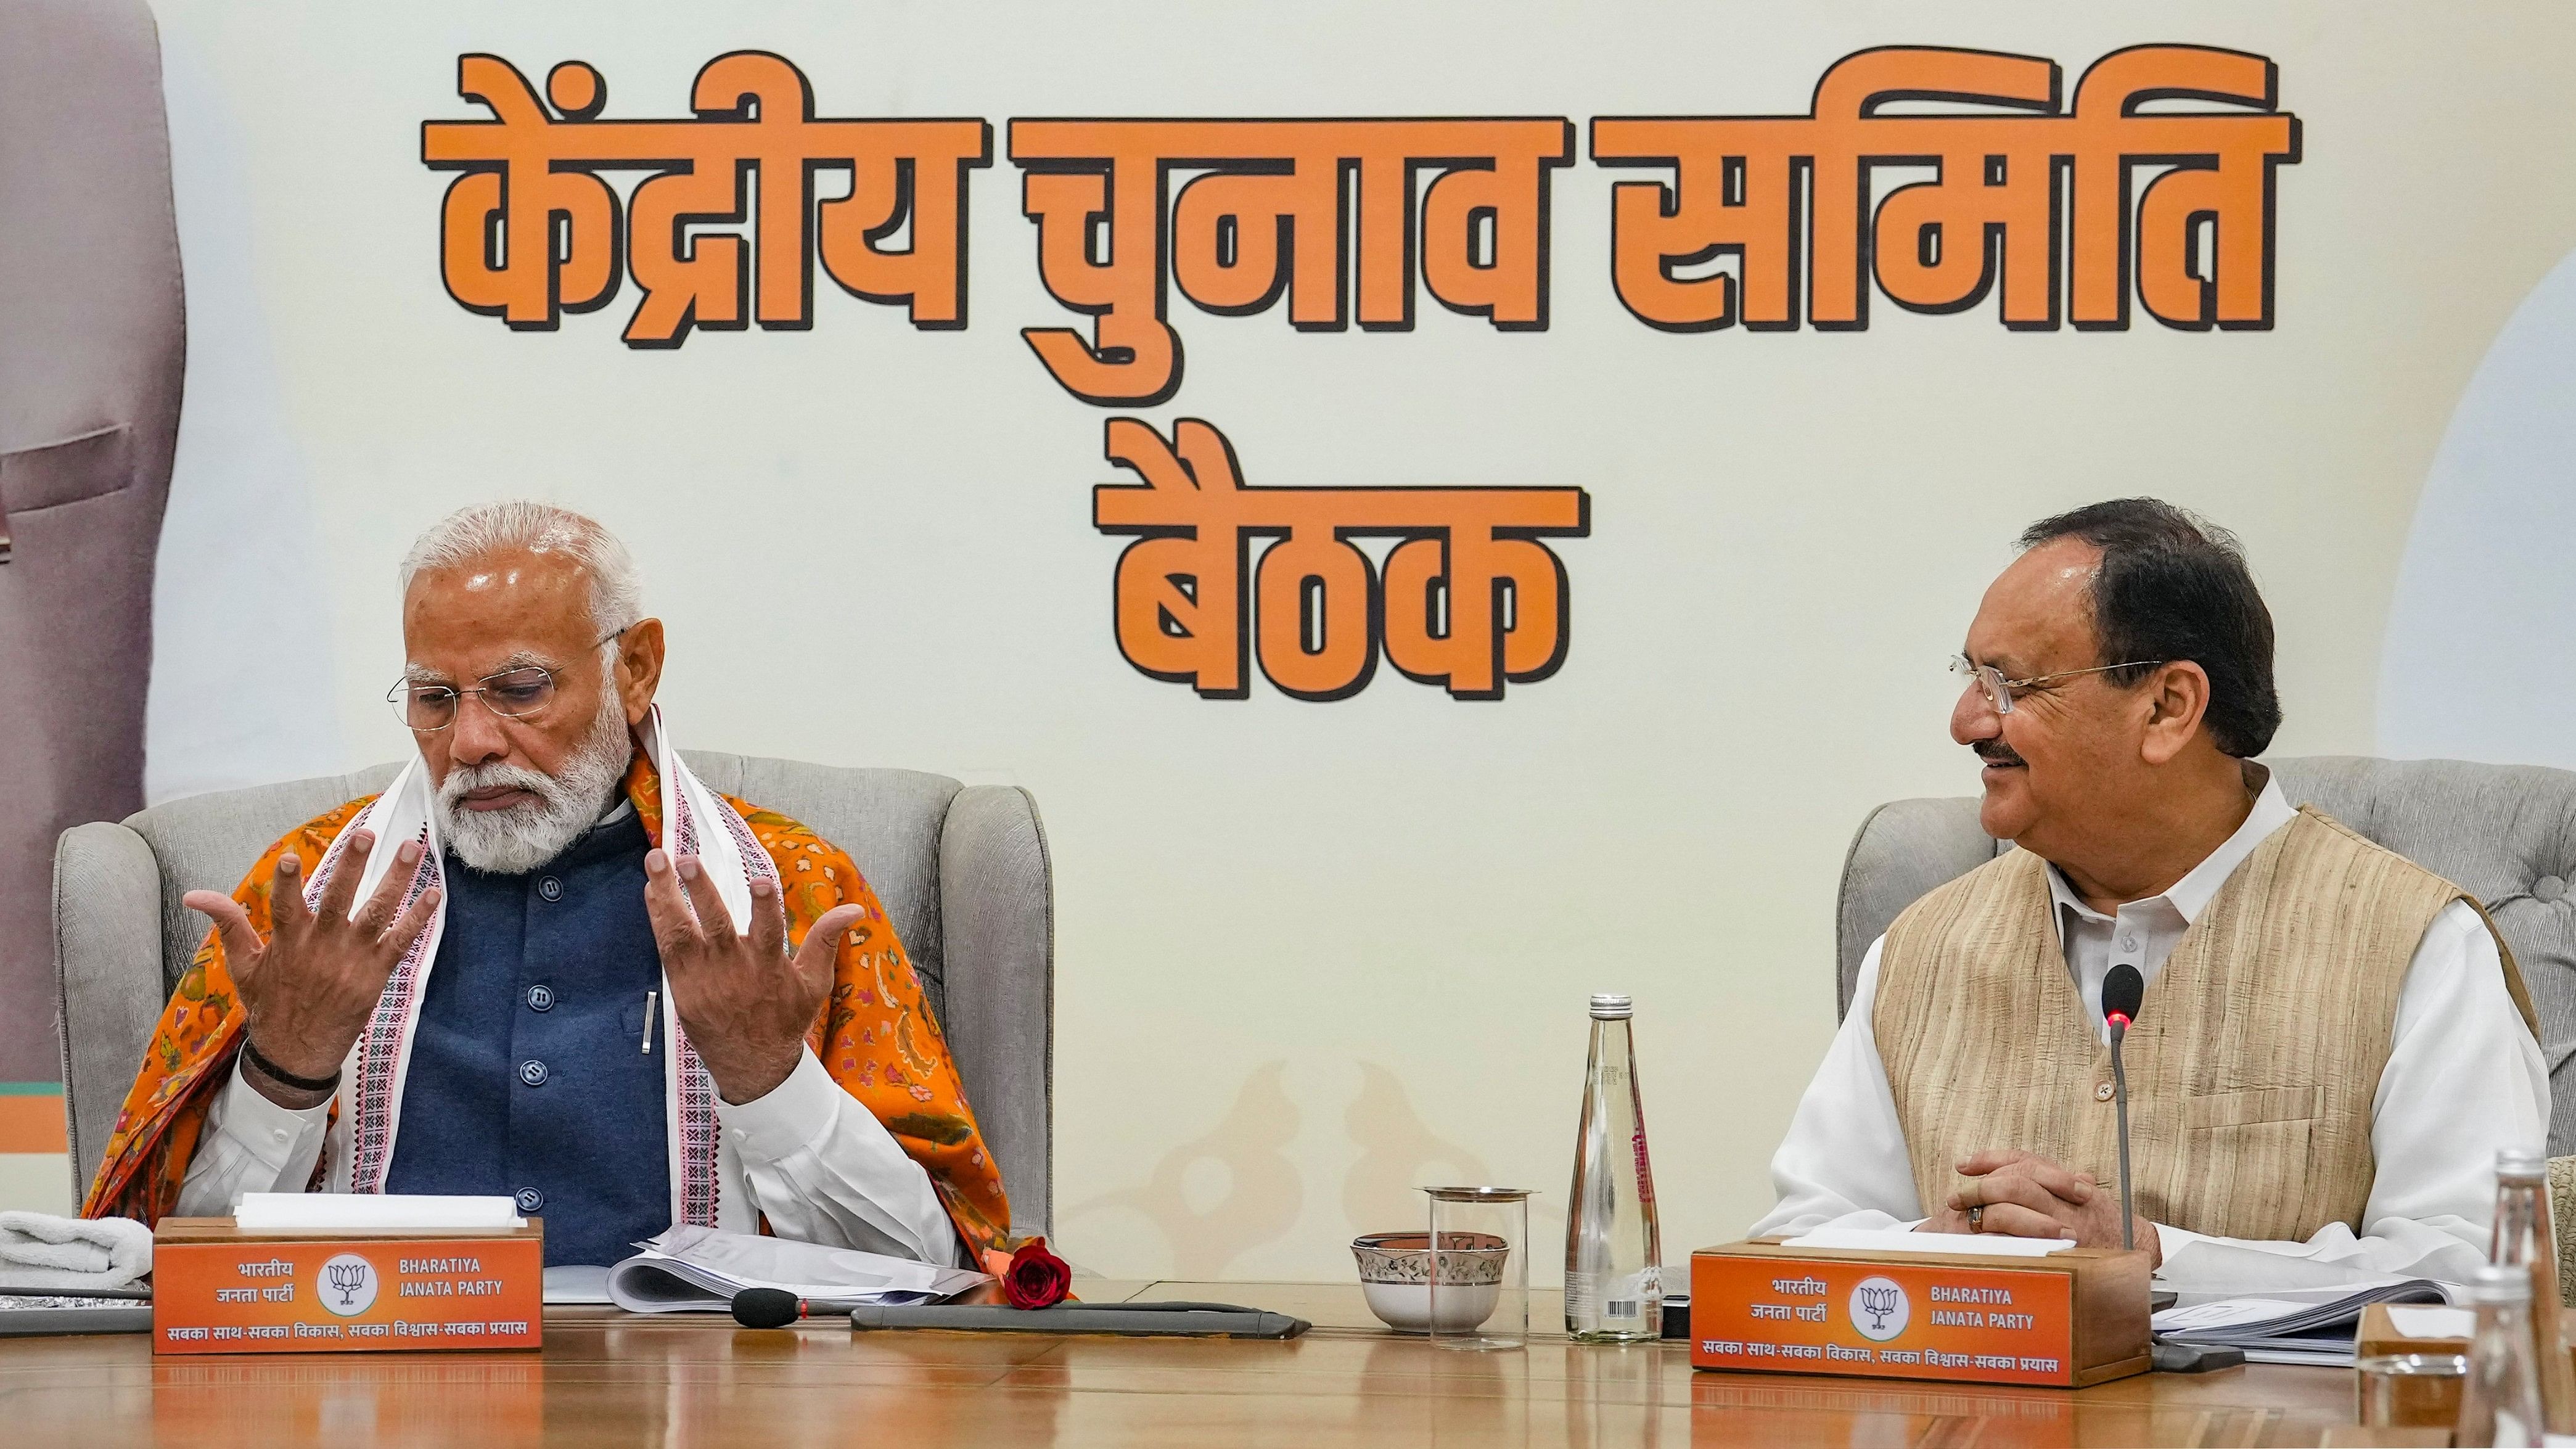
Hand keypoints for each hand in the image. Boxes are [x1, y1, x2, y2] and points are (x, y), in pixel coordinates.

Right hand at [184, 831, 440, 1109]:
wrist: (297, 1053)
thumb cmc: (269, 1004)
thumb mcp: (243, 965)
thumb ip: (228, 924)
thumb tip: (193, 894)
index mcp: (288, 942)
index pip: (283, 906)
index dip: (285, 883)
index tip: (289, 856)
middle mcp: (322, 947)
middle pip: (338, 900)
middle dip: (353, 866)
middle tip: (368, 834)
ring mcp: (352, 959)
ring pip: (378, 913)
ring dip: (396, 880)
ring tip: (412, 849)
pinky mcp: (376, 973)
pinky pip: (402, 941)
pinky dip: (419, 917)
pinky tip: (436, 893)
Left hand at [644, 850, 863, 1105]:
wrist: (751, 1066)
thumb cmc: (785, 1020)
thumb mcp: (814, 983)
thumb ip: (826, 941)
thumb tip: (854, 910)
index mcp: (768, 968)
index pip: (769, 931)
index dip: (766, 906)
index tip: (760, 880)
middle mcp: (733, 971)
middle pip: (715, 925)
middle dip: (701, 891)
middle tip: (686, 860)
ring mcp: (703, 978)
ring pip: (681, 931)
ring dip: (667, 895)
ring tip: (656, 860)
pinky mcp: (682, 986)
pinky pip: (667, 946)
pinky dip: (658, 916)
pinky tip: (652, 890)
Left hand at [1941, 1149, 2160, 1267]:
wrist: (2140, 1250)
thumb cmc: (2108, 1223)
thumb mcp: (2081, 1194)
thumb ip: (2053, 1180)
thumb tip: (2013, 1168)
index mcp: (2067, 1183)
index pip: (2024, 1161)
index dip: (1991, 1159)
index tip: (1965, 1164)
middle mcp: (2065, 1201)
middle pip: (2015, 1182)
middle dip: (1981, 1187)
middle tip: (1956, 1196)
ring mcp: (2064, 1227)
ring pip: (2016, 1210)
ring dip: (1986, 1213)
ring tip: (1966, 1219)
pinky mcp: (2063, 1253)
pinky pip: (2025, 1245)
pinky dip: (2001, 1243)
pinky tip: (1983, 1244)